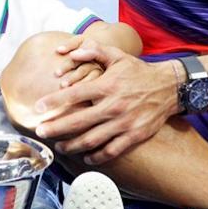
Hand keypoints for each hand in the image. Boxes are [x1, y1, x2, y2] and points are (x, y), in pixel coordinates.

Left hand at [33, 39, 176, 164]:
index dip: (54, 102)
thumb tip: (72, 52)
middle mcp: (113, 106)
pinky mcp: (134, 135)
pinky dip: (96, 156)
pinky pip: (111, 150)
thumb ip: (94, 51)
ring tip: (59, 147)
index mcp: (106, 86)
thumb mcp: (117, 55)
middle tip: (40, 132)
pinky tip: (85, 157)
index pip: (74, 95)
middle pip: (78, 121)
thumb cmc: (138, 71)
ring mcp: (123, 123)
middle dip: (56, 128)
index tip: (38, 108)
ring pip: (91, 139)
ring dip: (72, 145)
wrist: (169, 87)